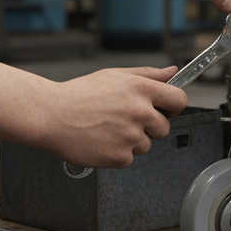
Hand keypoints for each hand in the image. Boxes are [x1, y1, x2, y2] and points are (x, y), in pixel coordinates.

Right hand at [46, 66, 188, 168]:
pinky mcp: (120, 157)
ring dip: (132, 141)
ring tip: (107, 129)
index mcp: (142, 90)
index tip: (166, 109)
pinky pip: (129, 158)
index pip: (179, 100)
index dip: (174, 106)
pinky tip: (101, 140)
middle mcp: (140, 113)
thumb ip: (148, 74)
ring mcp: (130, 136)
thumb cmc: (80, 94)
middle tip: (124, 120)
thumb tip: (172, 72)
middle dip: (150, 127)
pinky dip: (117, 153)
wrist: (51, 115)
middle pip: (164, 128)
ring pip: (146, 145)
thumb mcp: (116, 76)